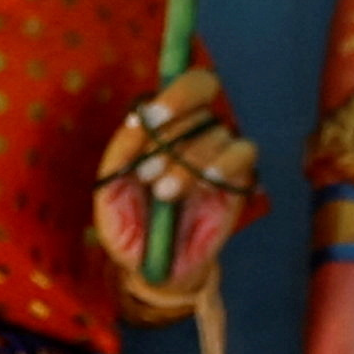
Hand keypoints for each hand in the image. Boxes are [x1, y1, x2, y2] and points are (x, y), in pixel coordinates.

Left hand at [88, 67, 261, 310]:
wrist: (155, 268)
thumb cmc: (130, 228)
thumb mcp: (109, 194)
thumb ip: (119, 155)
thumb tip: (137, 122)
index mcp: (165, 126)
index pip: (186, 85)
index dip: (172, 94)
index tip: (148, 120)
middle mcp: (195, 131)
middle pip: (203, 95)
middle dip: (171, 130)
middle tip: (148, 172)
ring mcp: (219, 152)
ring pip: (216, 130)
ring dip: (185, 162)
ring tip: (164, 195)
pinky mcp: (238, 178)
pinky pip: (243, 152)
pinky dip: (221, 165)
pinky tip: (202, 186)